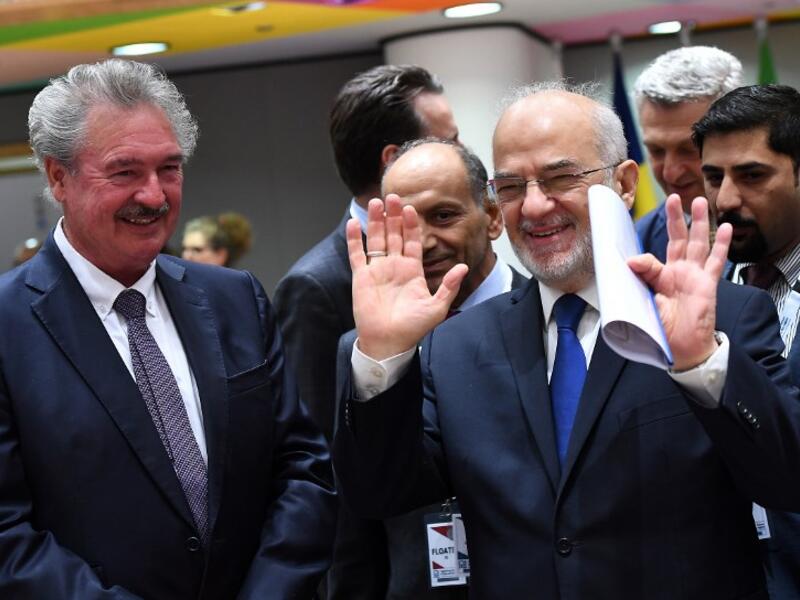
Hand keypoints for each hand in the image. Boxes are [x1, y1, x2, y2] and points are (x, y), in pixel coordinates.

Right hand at [347, 195, 467, 360]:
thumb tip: (463, 267)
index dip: (412, 225)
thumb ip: (449, 286)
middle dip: (393, 216)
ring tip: (376, 202)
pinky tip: (353, 222)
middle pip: (394, 234)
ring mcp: (377, 270)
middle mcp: (394, 266)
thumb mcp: (437, 307)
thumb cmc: (413, 328)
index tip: (412, 208)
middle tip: (393, 196)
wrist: (389, 343)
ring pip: (376, 239)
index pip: (413, 241)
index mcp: (412, 271)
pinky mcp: (361, 277)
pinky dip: (354, 239)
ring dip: (375, 221)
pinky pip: (357, 254)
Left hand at [627, 194, 731, 370]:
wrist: (681, 349)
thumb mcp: (645, 302)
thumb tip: (630, 260)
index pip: (649, 257)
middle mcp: (677, 272)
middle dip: (675, 218)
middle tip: (673, 197)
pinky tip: (724, 227)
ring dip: (698, 222)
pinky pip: (716, 261)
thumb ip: (642, 279)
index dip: (640, 254)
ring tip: (699, 201)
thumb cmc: (662, 329)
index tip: (627, 244)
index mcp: (659, 277)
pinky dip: (721, 244)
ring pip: (697, 243)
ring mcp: (694, 276)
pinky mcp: (707, 283)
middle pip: (677, 239)